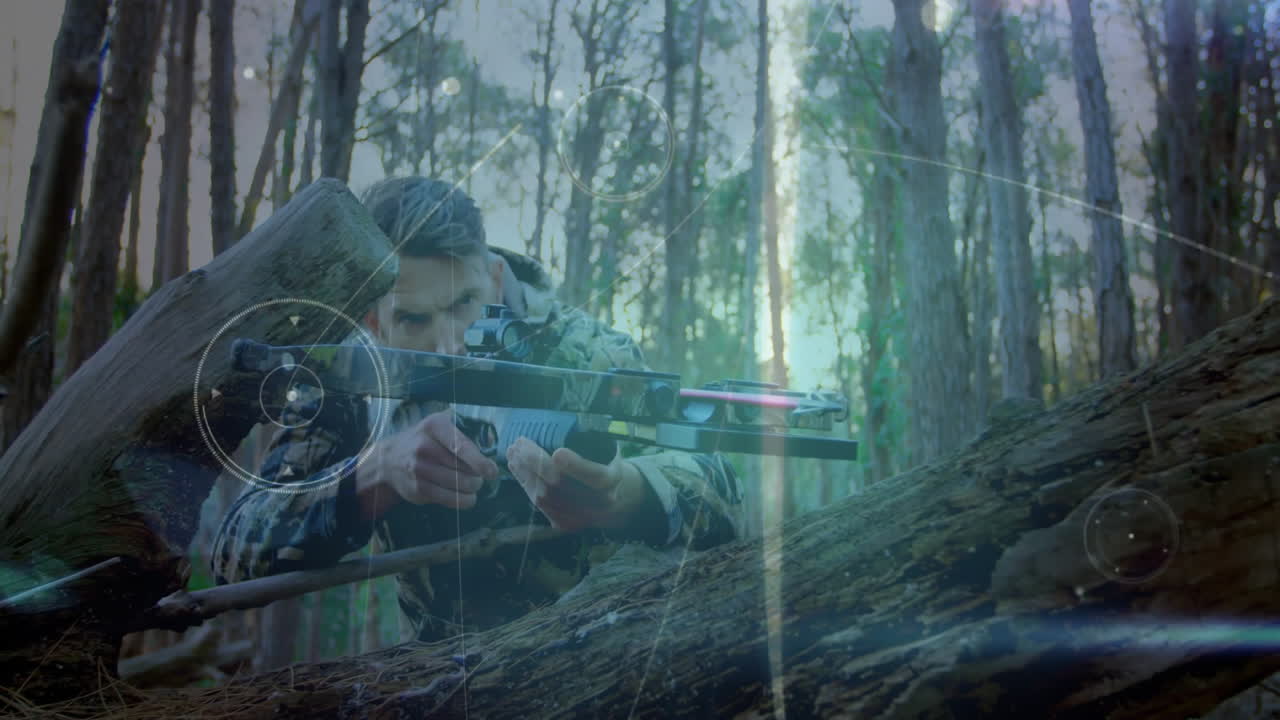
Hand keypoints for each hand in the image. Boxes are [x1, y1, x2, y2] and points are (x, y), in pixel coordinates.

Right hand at [356, 410, 499, 518]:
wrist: (390, 459)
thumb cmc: (424, 440)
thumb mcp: (440, 428)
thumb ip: (463, 438)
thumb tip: (488, 461)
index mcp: (435, 426)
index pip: (461, 446)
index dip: (479, 462)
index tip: (492, 472)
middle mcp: (424, 447)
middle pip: (463, 470)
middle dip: (477, 477)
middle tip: (479, 477)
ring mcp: (418, 469)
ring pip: (458, 486)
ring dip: (472, 489)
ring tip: (472, 485)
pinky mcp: (417, 489)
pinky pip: (449, 499)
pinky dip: (463, 500)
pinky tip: (466, 496)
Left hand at [505, 436, 651, 532]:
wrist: (611, 496)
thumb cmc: (605, 462)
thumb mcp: (606, 447)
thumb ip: (591, 437)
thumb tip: (564, 417)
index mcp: (612, 480)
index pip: (596, 477)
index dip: (576, 466)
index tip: (557, 452)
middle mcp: (599, 502)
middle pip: (562, 486)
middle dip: (536, 463)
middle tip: (520, 443)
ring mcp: (581, 516)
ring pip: (546, 498)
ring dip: (524, 473)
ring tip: (513, 453)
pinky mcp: (565, 523)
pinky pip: (540, 506)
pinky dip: (525, 485)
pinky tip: (517, 468)